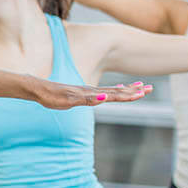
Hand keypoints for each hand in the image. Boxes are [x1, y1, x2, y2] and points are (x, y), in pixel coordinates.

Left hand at [35, 80, 151, 109]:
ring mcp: (87, 92)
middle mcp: (92, 92)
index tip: (143, 92)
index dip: (129, 95)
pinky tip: (117, 91)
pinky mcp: (82, 93)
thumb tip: (104, 97)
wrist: (37, 89)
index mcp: (91, 94)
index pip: (114, 95)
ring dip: (127, 90)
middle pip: (117, 91)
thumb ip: (87, 99)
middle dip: (134, 91)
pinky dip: (114, 91)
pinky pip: (103, 92)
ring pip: (112, 91)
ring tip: (140, 87)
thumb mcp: (68, 100)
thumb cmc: (51, 97)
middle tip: (150, 88)